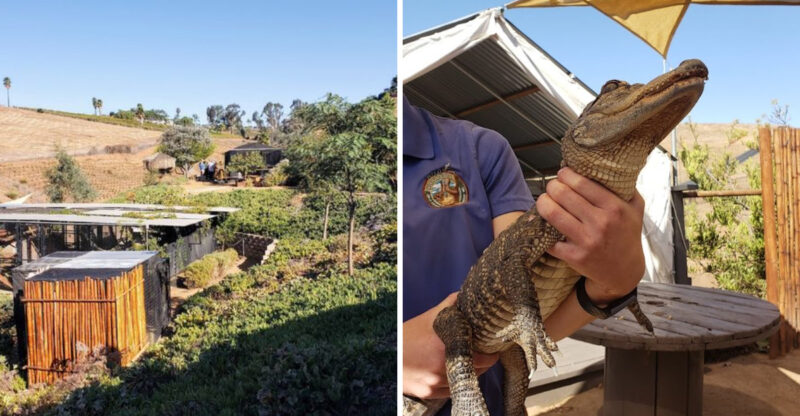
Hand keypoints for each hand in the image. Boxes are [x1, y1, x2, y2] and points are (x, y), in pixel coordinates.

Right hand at [403, 292, 498, 398]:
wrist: (385, 356)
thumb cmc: (406, 337)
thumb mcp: (428, 318)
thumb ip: (450, 306)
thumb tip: (465, 294)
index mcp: (446, 346)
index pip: (486, 357)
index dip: (493, 351)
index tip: (494, 345)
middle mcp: (443, 367)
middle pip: (480, 370)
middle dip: (485, 361)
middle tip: (485, 352)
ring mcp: (436, 383)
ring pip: (468, 381)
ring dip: (472, 371)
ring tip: (470, 360)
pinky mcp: (429, 393)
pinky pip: (453, 390)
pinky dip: (457, 381)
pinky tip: (454, 370)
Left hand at [537, 167, 644, 304]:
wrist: (625, 271)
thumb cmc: (627, 234)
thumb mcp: (635, 208)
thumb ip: (625, 186)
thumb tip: (608, 164)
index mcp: (615, 208)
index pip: (581, 183)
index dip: (566, 174)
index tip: (562, 173)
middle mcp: (601, 223)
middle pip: (563, 195)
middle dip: (552, 186)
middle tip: (551, 186)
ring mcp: (586, 241)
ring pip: (552, 214)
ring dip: (542, 203)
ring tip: (544, 200)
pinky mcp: (575, 257)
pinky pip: (549, 239)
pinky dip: (542, 230)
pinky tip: (544, 223)